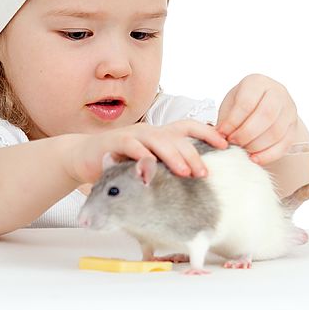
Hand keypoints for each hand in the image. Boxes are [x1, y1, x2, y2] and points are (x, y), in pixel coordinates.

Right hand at [65, 120, 228, 184]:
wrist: (83, 156)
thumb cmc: (119, 163)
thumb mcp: (147, 164)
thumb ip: (166, 168)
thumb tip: (196, 182)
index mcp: (161, 134)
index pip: (189, 127)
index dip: (208, 133)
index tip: (225, 145)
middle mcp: (150, 131)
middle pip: (177, 137)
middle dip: (193, 154)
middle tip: (204, 173)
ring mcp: (133, 135)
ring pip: (158, 140)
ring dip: (173, 156)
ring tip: (184, 173)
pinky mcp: (115, 143)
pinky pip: (133, 148)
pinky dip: (142, 159)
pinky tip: (149, 174)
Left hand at [215, 73, 299, 166]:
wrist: (263, 105)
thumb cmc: (243, 104)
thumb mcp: (231, 104)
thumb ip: (225, 120)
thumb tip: (217, 138)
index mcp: (257, 82)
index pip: (247, 103)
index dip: (233, 121)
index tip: (222, 134)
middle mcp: (277, 92)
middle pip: (265, 116)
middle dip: (246, 134)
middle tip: (233, 143)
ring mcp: (289, 110)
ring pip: (276, 132)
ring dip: (256, 146)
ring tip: (242, 150)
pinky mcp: (294, 127)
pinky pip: (284, 144)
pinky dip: (268, 155)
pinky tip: (254, 159)